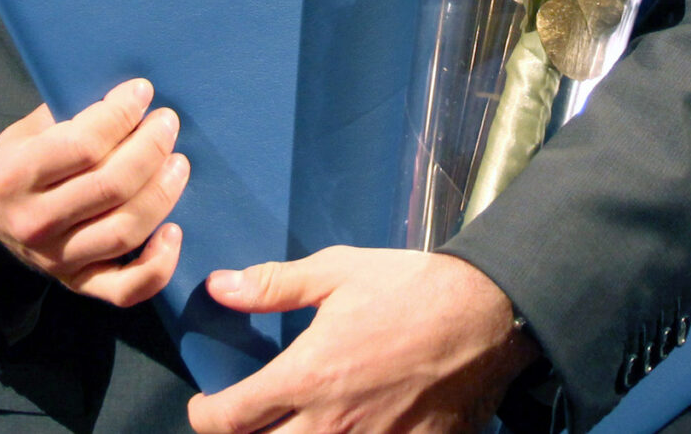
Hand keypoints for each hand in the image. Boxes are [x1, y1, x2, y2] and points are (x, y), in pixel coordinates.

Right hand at [0, 77, 188, 306]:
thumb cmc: (23, 163)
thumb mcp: (29, 130)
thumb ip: (71, 114)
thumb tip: (130, 97)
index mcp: (17, 175)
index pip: (83, 145)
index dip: (121, 114)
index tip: (143, 92)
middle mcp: (35, 222)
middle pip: (111, 186)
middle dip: (150, 148)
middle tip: (167, 123)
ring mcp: (57, 259)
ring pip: (125, 231)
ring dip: (162, 193)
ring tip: (178, 163)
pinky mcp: (79, 284)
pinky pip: (126, 289)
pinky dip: (157, 266)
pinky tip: (174, 231)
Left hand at [188, 247, 535, 433]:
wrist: (486, 316)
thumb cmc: (412, 289)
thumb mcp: (337, 272)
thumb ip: (274, 285)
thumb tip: (221, 287)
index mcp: (308, 377)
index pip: (230, 418)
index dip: (205, 415)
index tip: (204, 406)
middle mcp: (331, 423)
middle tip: (245, 420)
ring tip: (288, 425)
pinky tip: (346, 429)